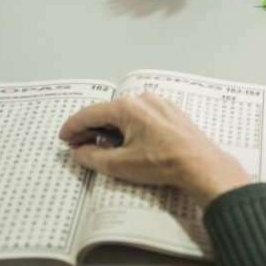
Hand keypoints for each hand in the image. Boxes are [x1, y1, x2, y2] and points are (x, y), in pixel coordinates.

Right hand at [59, 93, 249, 206]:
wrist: (201, 165)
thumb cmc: (165, 163)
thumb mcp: (120, 165)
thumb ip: (93, 157)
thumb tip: (80, 152)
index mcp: (128, 108)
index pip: (91, 113)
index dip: (73, 127)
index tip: (65, 137)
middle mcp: (144, 100)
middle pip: (108, 112)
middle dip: (92, 129)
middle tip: (80, 146)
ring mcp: (160, 105)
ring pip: (126, 114)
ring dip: (112, 128)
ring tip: (104, 148)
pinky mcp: (172, 113)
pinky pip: (143, 116)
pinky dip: (130, 127)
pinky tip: (129, 143)